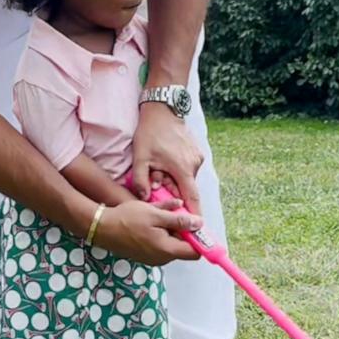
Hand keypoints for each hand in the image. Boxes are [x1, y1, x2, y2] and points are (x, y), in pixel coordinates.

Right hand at [92, 199, 201, 265]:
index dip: (198, 239)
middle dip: (183, 231)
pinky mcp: (144, 256)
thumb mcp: (155, 214)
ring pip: (171, 246)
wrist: (102, 227)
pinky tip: (150, 223)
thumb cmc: (128, 219)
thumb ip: (178, 219)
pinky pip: (160, 246)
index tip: (195, 225)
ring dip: (170, 232)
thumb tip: (199, 223)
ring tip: (158, 216)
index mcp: (166, 250)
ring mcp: (152, 259)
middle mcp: (161, 259)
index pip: (194, 252)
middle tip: (173, 214)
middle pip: (183, 248)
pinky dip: (160, 235)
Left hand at [130, 102, 203, 217]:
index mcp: (182, 168)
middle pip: (187, 189)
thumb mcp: (141, 157)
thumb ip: (142, 181)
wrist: (162, 110)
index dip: (194, 214)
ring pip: (187, 179)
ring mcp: (197, 157)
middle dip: (175, 193)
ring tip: (160, 171)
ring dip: (175, 181)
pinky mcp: (196, 152)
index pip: (192, 198)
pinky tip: (166, 163)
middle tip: (159, 186)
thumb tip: (145, 199)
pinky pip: (188, 169)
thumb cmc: (150, 133)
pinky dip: (178, 172)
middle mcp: (194, 164)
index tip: (196, 228)